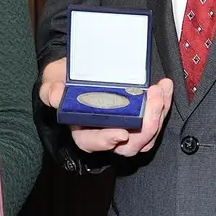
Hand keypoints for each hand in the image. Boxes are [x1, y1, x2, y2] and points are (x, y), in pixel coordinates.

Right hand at [38, 58, 172, 156]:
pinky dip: (163, 105)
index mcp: (81, 130)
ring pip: (146, 136)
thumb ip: (51, 90)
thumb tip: (55, 95)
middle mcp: (105, 134)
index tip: (120, 132)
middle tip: (152, 99)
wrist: (79, 70)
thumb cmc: (64, 81)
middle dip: (145, 126)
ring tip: (161, 91)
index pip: (91, 142)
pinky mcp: (140, 118)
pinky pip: (155, 121)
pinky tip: (164, 87)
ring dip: (158, 115)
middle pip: (128, 145)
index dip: (106, 141)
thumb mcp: (52, 81)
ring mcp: (125, 128)